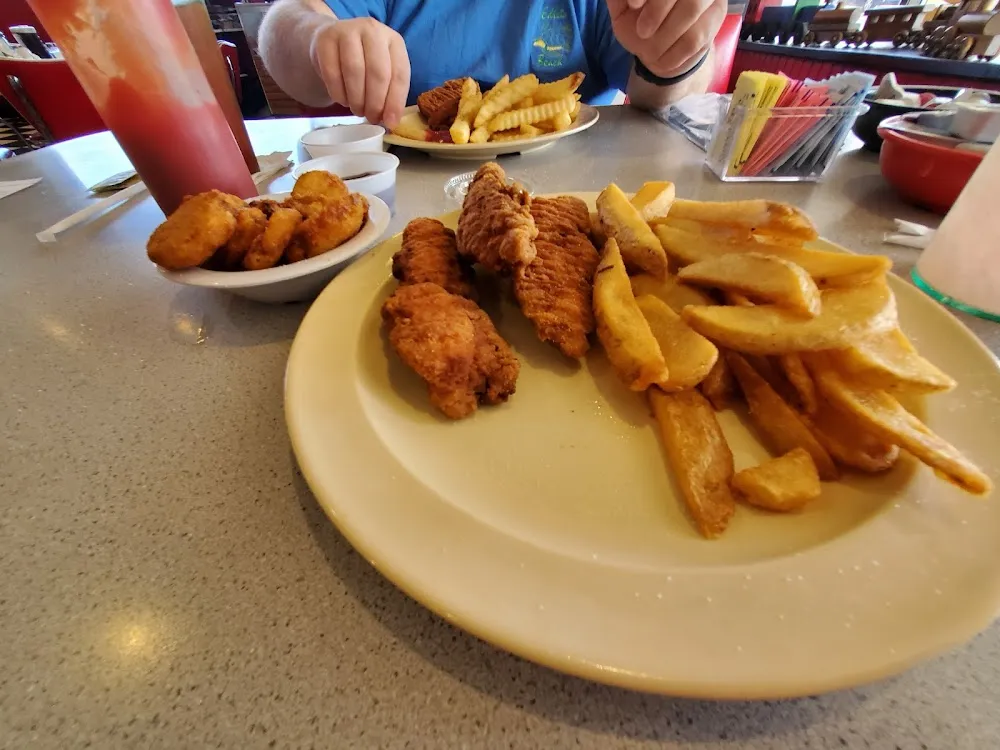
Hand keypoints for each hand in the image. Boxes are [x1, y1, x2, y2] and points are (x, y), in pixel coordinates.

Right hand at [309, 17, 409, 127]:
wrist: (333, 41)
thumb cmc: (364, 62)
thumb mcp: (383, 72)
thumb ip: (389, 93)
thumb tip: (390, 121)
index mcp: (394, 40)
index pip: (399, 73)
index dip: (395, 101)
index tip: (390, 123)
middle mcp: (373, 30)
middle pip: (378, 72)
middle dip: (375, 102)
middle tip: (371, 118)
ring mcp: (348, 31)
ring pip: (354, 71)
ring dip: (357, 99)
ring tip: (357, 110)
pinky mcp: (325, 39)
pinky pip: (332, 72)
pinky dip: (338, 93)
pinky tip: (342, 100)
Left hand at [607, 0, 724, 78]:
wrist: (660, 48)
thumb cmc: (638, 21)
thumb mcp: (622, 10)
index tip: (633, 4)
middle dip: (658, 10)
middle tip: (642, 32)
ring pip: (692, 8)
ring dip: (665, 36)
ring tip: (649, 52)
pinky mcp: (717, 14)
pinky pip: (697, 36)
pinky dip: (675, 53)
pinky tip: (662, 61)